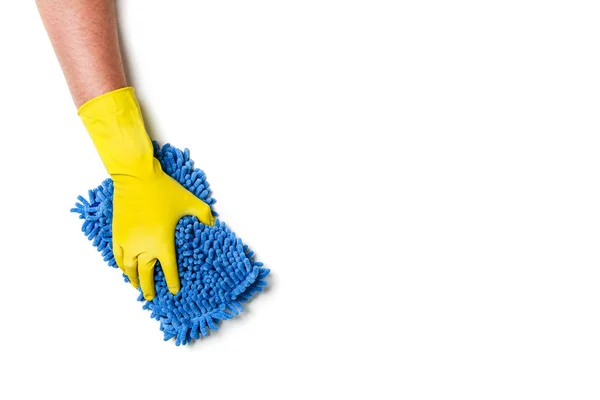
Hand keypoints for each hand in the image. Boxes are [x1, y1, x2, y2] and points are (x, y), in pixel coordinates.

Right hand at [79, 87, 213, 299]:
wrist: (136, 178)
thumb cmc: (164, 190)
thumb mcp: (190, 202)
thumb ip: (203, 215)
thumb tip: (213, 223)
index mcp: (162, 244)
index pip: (169, 270)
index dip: (172, 282)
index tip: (174, 291)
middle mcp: (143, 248)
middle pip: (145, 275)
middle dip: (149, 288)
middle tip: (151, 298)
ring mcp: (128, 242)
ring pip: (129, 268)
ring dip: (133, 279)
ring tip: (136, 287)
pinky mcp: (117, 234)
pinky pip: (117, 255)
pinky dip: (120, 265)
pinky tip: (123, 269)